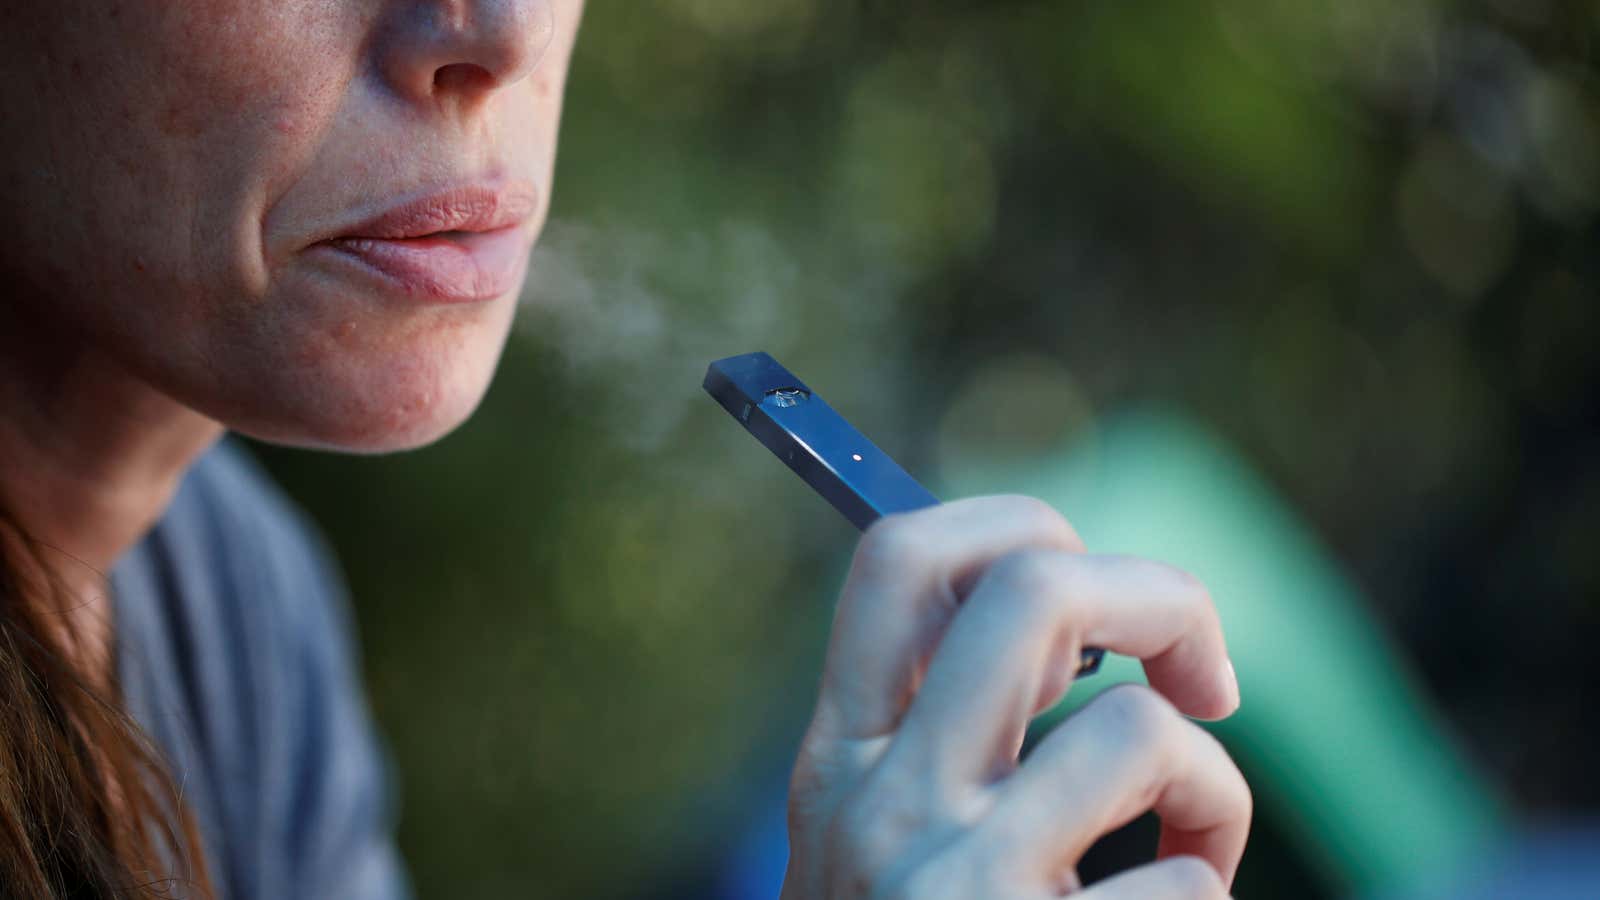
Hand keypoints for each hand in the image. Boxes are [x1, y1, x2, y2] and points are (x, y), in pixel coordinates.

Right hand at [781, 496, 1249, 897]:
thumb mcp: (879, 845)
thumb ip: (939, 739)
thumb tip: (1076, 626)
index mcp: (838, 762)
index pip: (899, 561)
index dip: (1014, 521)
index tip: (1094, 584)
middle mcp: (880, 810)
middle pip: (1034, 586)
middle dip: (1162, 597)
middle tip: (1204, 674)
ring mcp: (953, 890)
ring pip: (1140, 732)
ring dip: (1211, 785)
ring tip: (1193, 846)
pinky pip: (1188, 889)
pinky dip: (1206, 896)